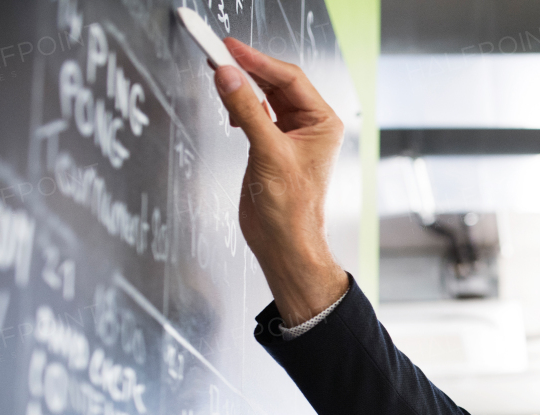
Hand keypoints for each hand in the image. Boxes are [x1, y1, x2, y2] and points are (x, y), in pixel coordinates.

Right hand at [214, 39, 348, 326]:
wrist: (284, 242)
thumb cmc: (293, 208)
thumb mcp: (268, 152)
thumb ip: (246, 110)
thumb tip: (227, 75)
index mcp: (322, 123)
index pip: (289, 78)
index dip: (258, 60)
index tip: (229, 47)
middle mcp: (309, 126)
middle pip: (276, 83)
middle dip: (247, 68)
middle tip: (217, 52)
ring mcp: (289, 135)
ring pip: (263, 96)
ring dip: (241, 85)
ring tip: (217, 72)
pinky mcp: (270, 145)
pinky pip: (253, 113)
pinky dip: (238, 105)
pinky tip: (228, 105)